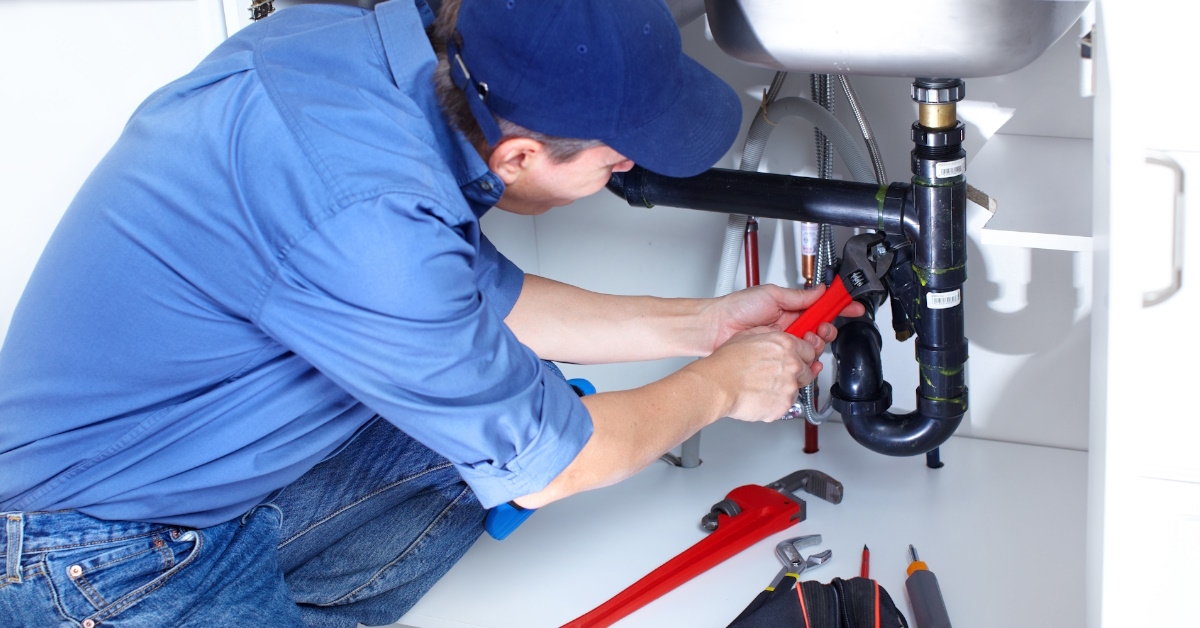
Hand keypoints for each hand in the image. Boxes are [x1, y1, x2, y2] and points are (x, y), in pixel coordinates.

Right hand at [687, 326, 828, 422]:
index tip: (798, 359)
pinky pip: (786, 404)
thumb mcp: (747, 335)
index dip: (803, 356)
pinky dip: (776, 402)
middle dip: (796, 373)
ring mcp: (790, 386)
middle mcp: (792, 364)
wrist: (717, 385)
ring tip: (764, 386)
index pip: (810, 350)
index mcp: (785, 345)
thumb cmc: (726, 363)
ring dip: (785, 388)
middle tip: (777, 375)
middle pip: (808, 370)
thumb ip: (768, 334)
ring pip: (798, 389)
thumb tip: (774, 333)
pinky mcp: (784, 405)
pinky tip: (761, 396)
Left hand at [707, 284, 865, 351]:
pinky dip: (807, 361)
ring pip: (813, 347)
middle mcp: (790, 325)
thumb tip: (820, 290)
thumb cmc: (737, 308)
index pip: (821, 307)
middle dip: (827, 329)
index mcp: (791, 308)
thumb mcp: (772, 295)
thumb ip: (799, 296)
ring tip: (804, 340)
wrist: (716, 328)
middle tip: (820, 329)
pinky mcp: (778, 357)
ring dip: (815, 344)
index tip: (852, 306)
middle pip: (822, 329)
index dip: (839, 306)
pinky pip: (800, 361)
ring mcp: (785, 342)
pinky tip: (806, 359)